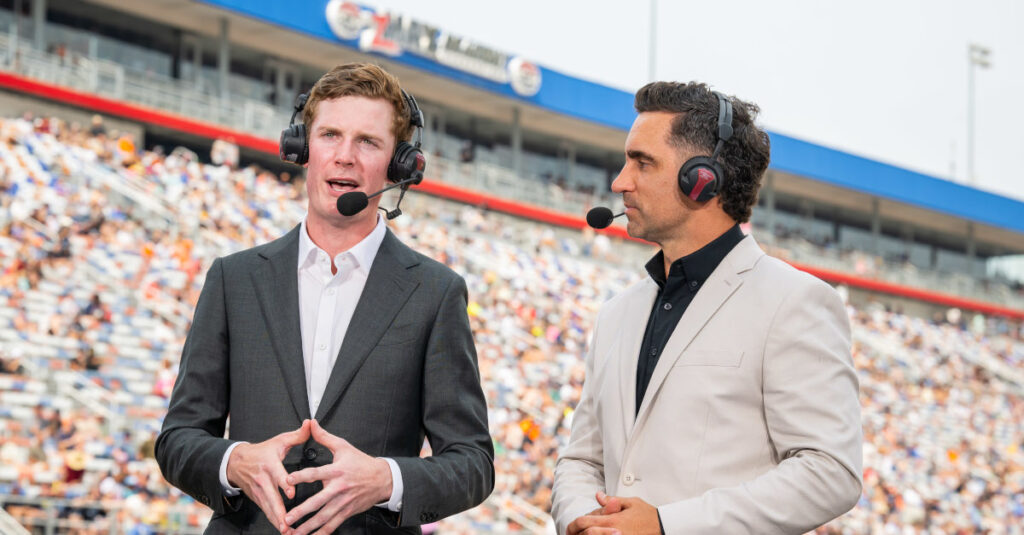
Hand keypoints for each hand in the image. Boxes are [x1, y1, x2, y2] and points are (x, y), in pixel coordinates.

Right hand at [226, 419, 310, 532]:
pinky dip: (274, 521)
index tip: (291, 494)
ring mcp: (258, 491)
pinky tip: (283, 530)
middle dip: (279, 512)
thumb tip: (310, 423)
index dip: (284, 485)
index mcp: (270, 464)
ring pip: (268, 508)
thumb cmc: (263, 451)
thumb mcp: (279, 441)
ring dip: (277, 521)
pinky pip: (266, 511)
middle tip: (288, 523)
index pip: (278, 476)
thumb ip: (297, 435)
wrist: (236, 461)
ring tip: (288, 532)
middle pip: (271, 498)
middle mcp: (263, 480)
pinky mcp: (257, 499)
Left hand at [282, 419, 392, 534]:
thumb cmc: (360, 462)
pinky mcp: (347, 512)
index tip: (287, 480)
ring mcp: (344, 502)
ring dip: (308, 526)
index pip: (317, 473)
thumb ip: (324, 437)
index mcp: (337, 470)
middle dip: (302, 511)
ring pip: (324, 517)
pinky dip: (321, 533)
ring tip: (293, 533)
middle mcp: (339, 488)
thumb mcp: (343, 446)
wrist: (382, 479)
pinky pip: (333, 525)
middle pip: (318, 501)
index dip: (301, 477)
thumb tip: (311, 424)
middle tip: (287, 518)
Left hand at [568, 493, 659, 534]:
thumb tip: (598, 496)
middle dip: (580, 532)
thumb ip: (611, 500)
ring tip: (589, 533)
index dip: (576, 523)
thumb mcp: (631, 503)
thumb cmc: (648, 515)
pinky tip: (602, 534)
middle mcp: (612, 532)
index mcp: (612, 520)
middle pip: (586, 533)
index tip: (576, 525)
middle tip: (578, 531)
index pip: (585, 521)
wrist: (664, 527)